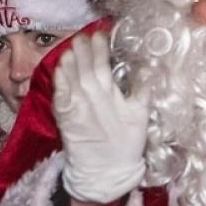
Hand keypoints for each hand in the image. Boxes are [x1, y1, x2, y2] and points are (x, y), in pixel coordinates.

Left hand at [55, 31, 149, 204]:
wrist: (104, 171)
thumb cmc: (125, 143)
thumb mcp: (141, 116)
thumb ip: (142, 89)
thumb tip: (147, 65)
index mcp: (109, 95)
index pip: (102, 62)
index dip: (100, 46)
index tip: (101, 34)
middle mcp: (89, 96)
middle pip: (83, 64)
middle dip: (84, 46)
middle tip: (85, 35)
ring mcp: (73, 104)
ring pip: (69, 73)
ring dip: (70, 56)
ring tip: (73, 45)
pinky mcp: (62, 114)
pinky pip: (58, 88)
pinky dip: (59, 74)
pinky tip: (62, 65)